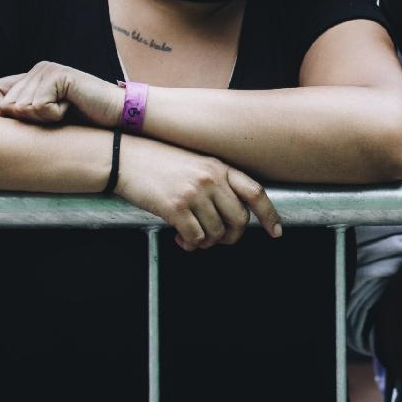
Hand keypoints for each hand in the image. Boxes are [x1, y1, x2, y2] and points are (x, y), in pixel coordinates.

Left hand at [0, 62, 123, 127]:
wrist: (116, 114)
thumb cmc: (83, 119)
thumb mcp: (45, 117)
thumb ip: (21, 112)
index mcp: (31, 75)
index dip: (1, 112)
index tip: (30, 120)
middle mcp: (37, 69)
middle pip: (7, 104)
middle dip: (29, 120)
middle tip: (56, 115)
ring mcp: (48, 69)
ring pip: (23, 107)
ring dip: (44, 119)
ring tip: (66, 111)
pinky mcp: (59, 76)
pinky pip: (39, 107)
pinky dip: (55, 115)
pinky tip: (72, 107)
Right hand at [115, 137, 281, 249]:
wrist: (126, 157)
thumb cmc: (159, 161)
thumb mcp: (194, 163)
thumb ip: (215, 181)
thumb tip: (230, 213)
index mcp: (219, 166)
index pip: (255, 191)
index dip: (269, 214)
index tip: (276, 232)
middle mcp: (211, 178)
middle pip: (239, 219)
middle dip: (232, 237)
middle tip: (218, 240)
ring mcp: (194, 193)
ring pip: (217, 233)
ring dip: (207, 242)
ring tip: (194, 237)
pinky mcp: (175, 207)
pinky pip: (195, 238)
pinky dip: (190, 244)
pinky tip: (181, 238)